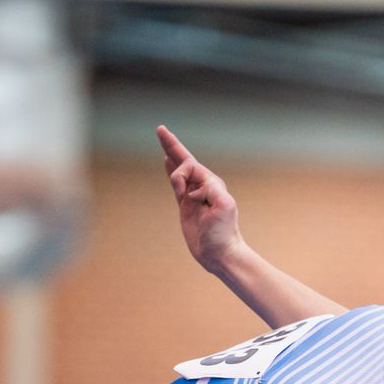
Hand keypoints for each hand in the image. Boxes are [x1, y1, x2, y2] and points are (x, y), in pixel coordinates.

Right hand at [157, 125, 242, 272]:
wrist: (219, 254)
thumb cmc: (223, 233)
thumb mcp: (223, 207)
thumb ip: (212, 189)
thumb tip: (195, 186)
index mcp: (212, 184)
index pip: (192, 167)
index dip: (183, 176)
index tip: (188, 197)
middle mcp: (203, 186)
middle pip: (184, 160)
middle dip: (172, 145)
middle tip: (160, 129)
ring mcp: (193, 195)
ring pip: (179, 170)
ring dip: (171, 155)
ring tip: (163, 139)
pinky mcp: (186, 206)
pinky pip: (176, 184)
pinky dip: (171, 171)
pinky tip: (166, 162)